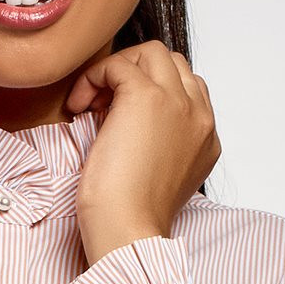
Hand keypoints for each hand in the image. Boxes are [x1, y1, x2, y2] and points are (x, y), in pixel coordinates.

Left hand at [64, 39, 220, 264]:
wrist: (128, 229)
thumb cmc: (132, 217)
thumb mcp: (159, 177)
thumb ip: (162, 145)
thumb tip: (133, 122)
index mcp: (207, 138)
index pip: (188, 88)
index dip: (151, 92)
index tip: (118, 118)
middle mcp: (200, 116)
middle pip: (172, 64)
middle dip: (135, 74)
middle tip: (102, 105)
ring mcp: (177, 102)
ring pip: (151, 53)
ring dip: (116, 69)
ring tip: (91, 103)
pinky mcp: (146, 96)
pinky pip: (118, 65)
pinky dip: (93, 78)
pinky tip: (78, 107)